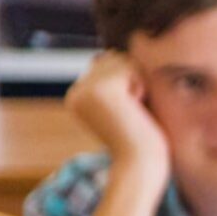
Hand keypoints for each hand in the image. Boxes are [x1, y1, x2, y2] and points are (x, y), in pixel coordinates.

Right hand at [64, 51, 168, 177]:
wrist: (139, 162)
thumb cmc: (140, 139)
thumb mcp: (123, 106)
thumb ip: (114, 81)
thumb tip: (106, 53)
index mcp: (77, 98)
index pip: (104, 66)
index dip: (128, 81)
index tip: (129, 109)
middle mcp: (75, 93)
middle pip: (112, 58)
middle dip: (132, 78)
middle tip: (133, 107)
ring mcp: (85, 90)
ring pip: (120, 60)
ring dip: (137, 80)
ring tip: (134, 106)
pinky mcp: (100, 89)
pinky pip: (129, 67)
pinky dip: (140, 84)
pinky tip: (136, 104)